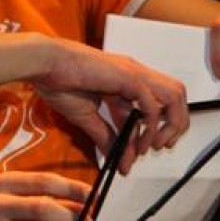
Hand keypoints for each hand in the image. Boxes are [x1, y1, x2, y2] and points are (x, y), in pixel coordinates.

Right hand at [32, 39, 189, 170]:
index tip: (141, 151)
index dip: (153, 129)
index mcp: (124, 80)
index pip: (152, 105)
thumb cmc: (57, 81)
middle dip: (175, 124)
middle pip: (174, 96)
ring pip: (174, 96)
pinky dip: (150, 125)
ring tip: (155, 145)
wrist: (45, 65)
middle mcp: (135, 75)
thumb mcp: (86, 116)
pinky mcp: (129, 77)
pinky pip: (152, 104)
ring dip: (171, 123)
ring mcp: (134, 74)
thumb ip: (104, 135)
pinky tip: (138, 140)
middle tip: (160, 146)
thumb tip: (115, 156)